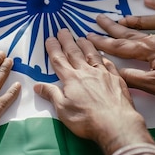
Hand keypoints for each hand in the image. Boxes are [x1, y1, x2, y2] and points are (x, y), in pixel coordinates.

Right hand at [33, 29, 149, 152]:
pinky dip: (104, 57)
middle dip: (67, 41)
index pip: (59, 60)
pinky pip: (108, 63)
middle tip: (63, 30)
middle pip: (74, 53)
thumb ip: (51, 95)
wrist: (116, 123)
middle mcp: (86, 72)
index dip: (53, 48)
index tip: (50, 38)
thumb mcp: (63, 110)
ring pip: (92, 54)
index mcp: (71, 79)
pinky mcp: (116, 79)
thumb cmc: (86, 120)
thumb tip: (37, 86)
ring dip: (85, 45)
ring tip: (82, 36)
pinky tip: (103, 55)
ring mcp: (103, 74)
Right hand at [88, 15, 154, 104]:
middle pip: (132, 30)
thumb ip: (134, 77)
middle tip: (98, 17)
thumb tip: (114, 71)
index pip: (121, 44)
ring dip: (134, 22)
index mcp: (151, 48)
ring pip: (149, 26)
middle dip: (113, 26)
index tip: (88, 35)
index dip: (103, 42)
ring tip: (122, 17)